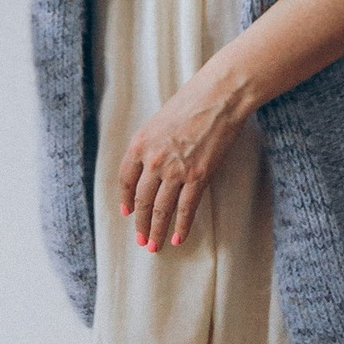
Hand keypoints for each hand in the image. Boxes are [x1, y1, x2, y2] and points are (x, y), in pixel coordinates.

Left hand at [118, 61, 254, 252]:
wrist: (218, 97)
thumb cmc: (191, 103)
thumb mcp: (158, 122)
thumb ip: (150, 146)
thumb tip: (149, 168)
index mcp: (139, 145)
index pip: (125, 180)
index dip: (125, 200)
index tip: (126, 213)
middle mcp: (153, 161)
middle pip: (142, 200)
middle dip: (141, 224)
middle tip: (141, 240)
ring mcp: (175, 170)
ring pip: (161, 209)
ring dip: (157, 231)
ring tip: (155, 246)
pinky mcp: (198, 176)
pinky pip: (186, 208)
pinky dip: (182, 226)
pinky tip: (178, 238)